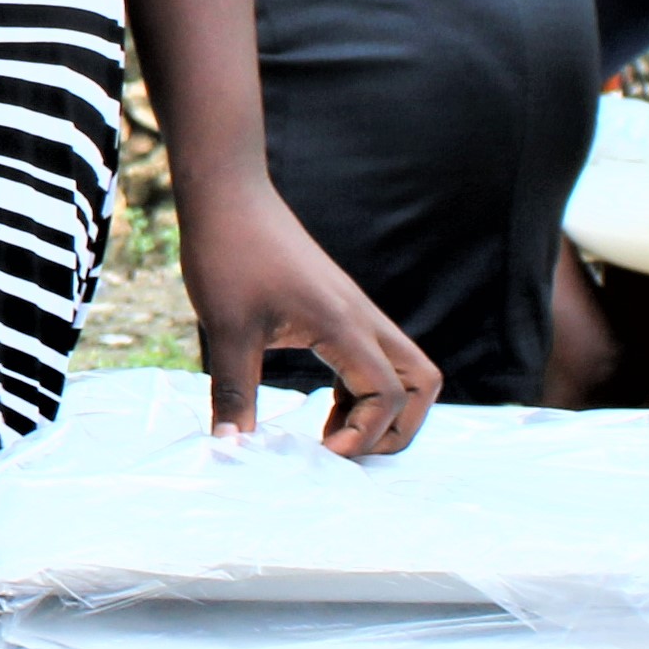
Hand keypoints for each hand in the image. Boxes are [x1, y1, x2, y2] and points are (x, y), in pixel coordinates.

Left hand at [177, 176, 435, 454]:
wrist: (229, 196)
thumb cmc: (229, 253)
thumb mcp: (227, 329)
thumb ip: (234, 392)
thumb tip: (231, 447)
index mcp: (343, 324)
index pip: (388, 394)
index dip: (365, 435)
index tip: (320, 452)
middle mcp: (362, 318)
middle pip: (422, 383)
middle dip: (398, 427)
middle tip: (345, 448)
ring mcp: (356, 311)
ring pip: (406, 369)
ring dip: (384, 408)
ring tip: (332, 432)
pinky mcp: (342, 308)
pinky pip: (376, 357)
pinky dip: (364, 388)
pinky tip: (326, 405)